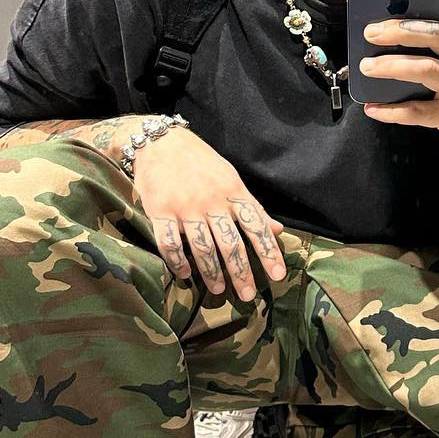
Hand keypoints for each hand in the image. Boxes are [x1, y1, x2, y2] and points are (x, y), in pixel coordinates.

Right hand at [132, 128, 286, 300]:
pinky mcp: (160, 211)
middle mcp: (212, 202)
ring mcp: (185, 207)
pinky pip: (169, 242)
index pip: (256, 226)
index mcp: (233, 192)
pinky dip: (177, 261)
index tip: (278, 275)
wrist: (161, 142)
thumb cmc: (201, 162)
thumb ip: (252, 207)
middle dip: (241, 271)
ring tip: (220, 290)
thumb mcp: (231, 179)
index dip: (268, 251)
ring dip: (212, 272)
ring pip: (202, 247)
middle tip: (248, 296)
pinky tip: (184, 275)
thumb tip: (277, 229)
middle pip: (231, 243)